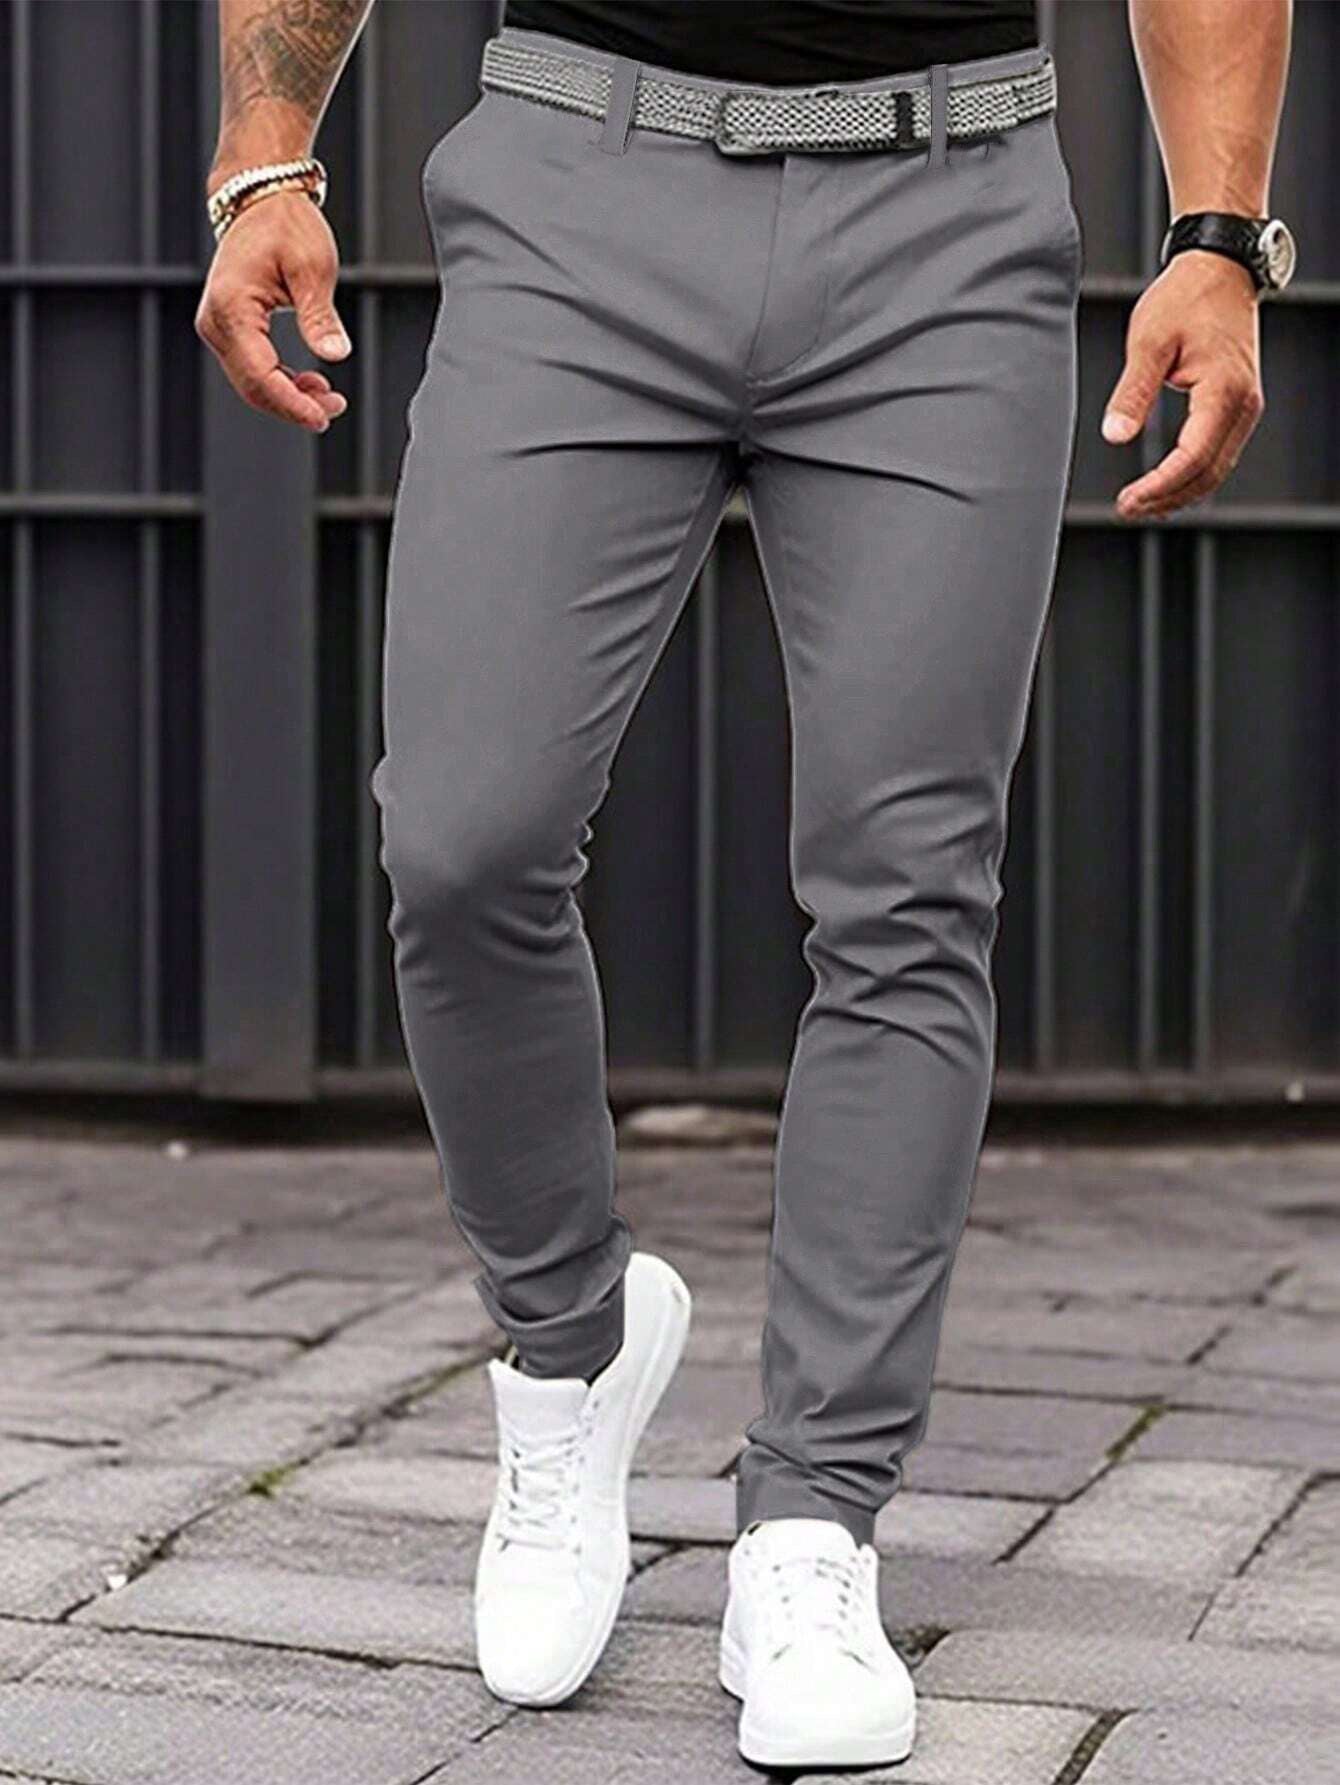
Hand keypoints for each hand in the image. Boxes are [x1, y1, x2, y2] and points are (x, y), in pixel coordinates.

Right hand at [195, 186, 350, 432]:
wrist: (260, 200)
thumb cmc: (284, 225)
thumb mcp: (313, 268)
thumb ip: (320, 317)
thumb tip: (335, 354)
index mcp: (232, 308)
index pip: (260, 375)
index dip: (292, 403)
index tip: (322, 416)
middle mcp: (216, 321)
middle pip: (253, 387)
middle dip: (294, 405)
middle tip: (334, 409)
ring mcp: (218, 327)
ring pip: (252, 382)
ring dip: (290, 396)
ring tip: (329, 397)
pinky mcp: (230, 329)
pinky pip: (254, 368)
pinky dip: (282, 382)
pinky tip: (310, 383)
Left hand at [1102, 250, 1264, 519]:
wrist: (1219, 269)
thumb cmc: (1186, 298)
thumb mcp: (1148, 342)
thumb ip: (1132, 392)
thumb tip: (1115, 435)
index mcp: (1223, 390)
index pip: (1192, 457)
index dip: (1159, 486)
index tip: (1128, 500)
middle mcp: (1243, 404)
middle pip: (1208, 474)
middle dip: (1168, 498)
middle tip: (1127, 509)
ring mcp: (1245, 406)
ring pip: (1216, 469)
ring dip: (1180, 492)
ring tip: (1142, 504)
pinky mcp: (1238, 404)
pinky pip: (1218, 452)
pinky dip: (1192, 475)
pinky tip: (1165, 483)